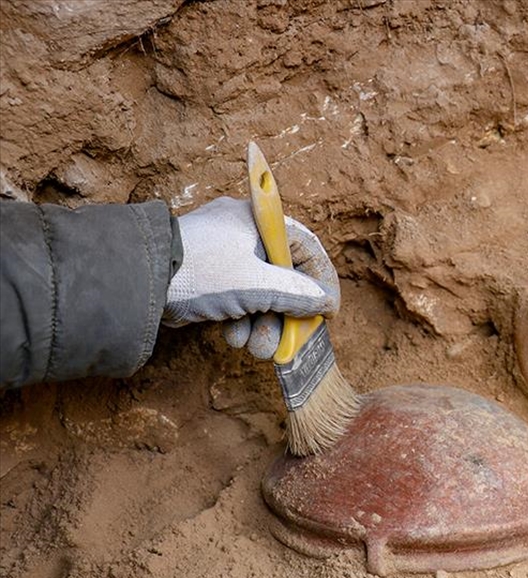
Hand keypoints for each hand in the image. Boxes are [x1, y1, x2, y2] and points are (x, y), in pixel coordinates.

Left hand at [164, 197, 339, 358]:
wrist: (137, 281)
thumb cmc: (198, 271)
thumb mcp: (257, 285)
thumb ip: (297, 293)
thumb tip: (324, 301)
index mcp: (258, 220)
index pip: (306, 247)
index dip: (322, 282)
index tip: (328, 312)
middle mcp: (244, 233)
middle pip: (283, 277)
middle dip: (284, 316)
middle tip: (286, 341)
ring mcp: (225, 255)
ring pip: (260, 293)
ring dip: (262, 325)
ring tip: (253, 345)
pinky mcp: (208, 276)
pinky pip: (238, 299)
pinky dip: (240, 321)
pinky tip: (232, 336)